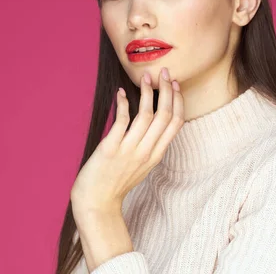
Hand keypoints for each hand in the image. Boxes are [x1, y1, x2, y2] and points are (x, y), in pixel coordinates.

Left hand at [70, 67, 183, 216]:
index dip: (178, 101)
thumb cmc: (116, 183)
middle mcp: (146, 151)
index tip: (176, 85)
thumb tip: (151, 122)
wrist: (97, 203)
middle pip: (165, 115)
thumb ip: (149, 146)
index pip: (176, 122)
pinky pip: (121, 121)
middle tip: (166, 73)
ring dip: (148, 93)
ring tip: (146, 78)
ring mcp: (128, 150)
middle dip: (167, 90)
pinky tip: (120, 92)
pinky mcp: (110, 148)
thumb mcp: (141, 166)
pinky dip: (123, 104)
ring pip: (146, 115)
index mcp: (156, 154)